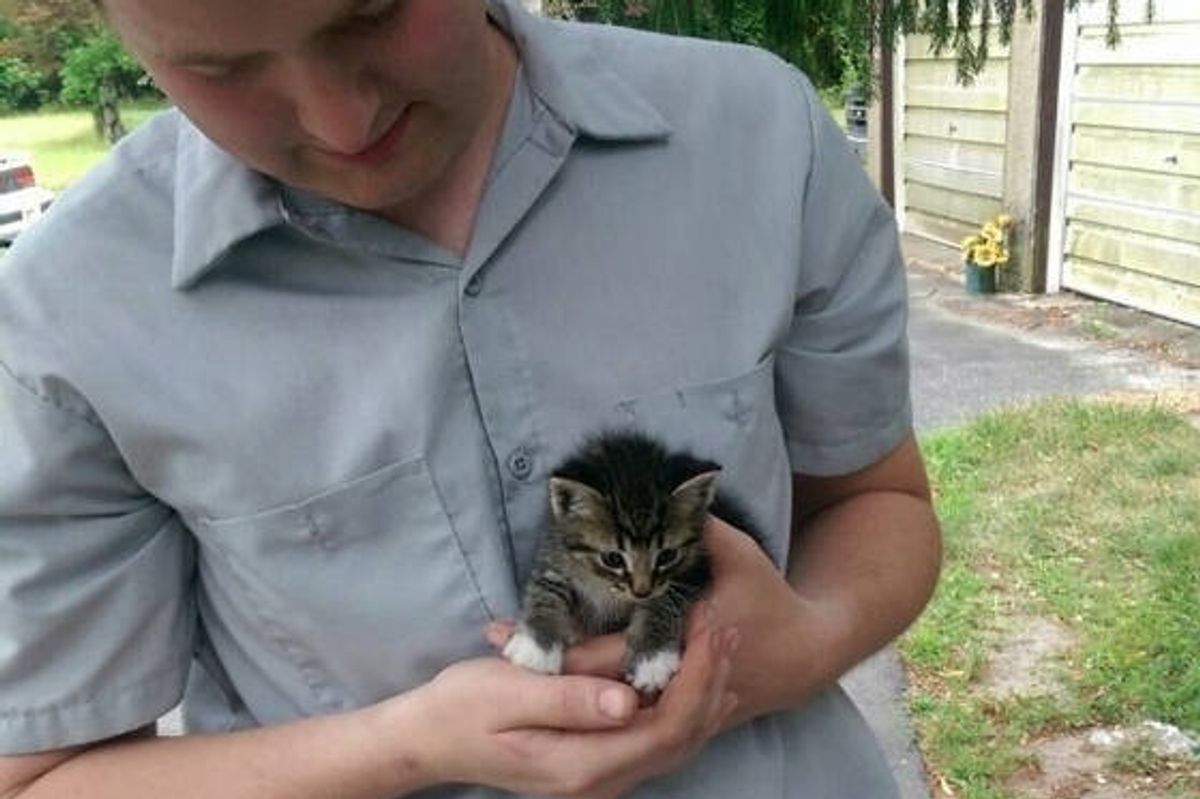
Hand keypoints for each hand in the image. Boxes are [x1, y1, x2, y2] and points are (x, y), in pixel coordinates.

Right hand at [404, 605, 737, 798]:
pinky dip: (680, 702)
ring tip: (718, 638)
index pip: (667, 725)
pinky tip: (688, 669)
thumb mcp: (508, 693)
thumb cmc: (462, 708)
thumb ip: (570, 699)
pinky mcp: (595, 762)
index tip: (705, 621)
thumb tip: (628, 701)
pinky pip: (654, 737)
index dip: (698, 674)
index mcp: (584, 764)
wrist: (428, 741)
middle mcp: (602, 781)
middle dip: (712, 679)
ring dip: (702, 690)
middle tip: (724, 622)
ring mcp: (600, 777)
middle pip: (682, 737)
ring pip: (675, 741)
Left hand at [489, 517, 824, 729]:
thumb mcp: (735, 552)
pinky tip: (555, 685)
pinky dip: (588, 698)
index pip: (600, 652)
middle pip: (592, 683)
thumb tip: (669, 482)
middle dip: (542, 665)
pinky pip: (622, 711)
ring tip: (512, 666)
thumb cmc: (763, 595)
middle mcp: (672, 681)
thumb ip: (697, 523)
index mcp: (680, 639)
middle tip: (493, 650)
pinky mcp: (674, 716)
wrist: (802, 655)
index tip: (501, 632)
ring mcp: (674, 705)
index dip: (549, 642)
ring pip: (605, 703)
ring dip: (560, 686)